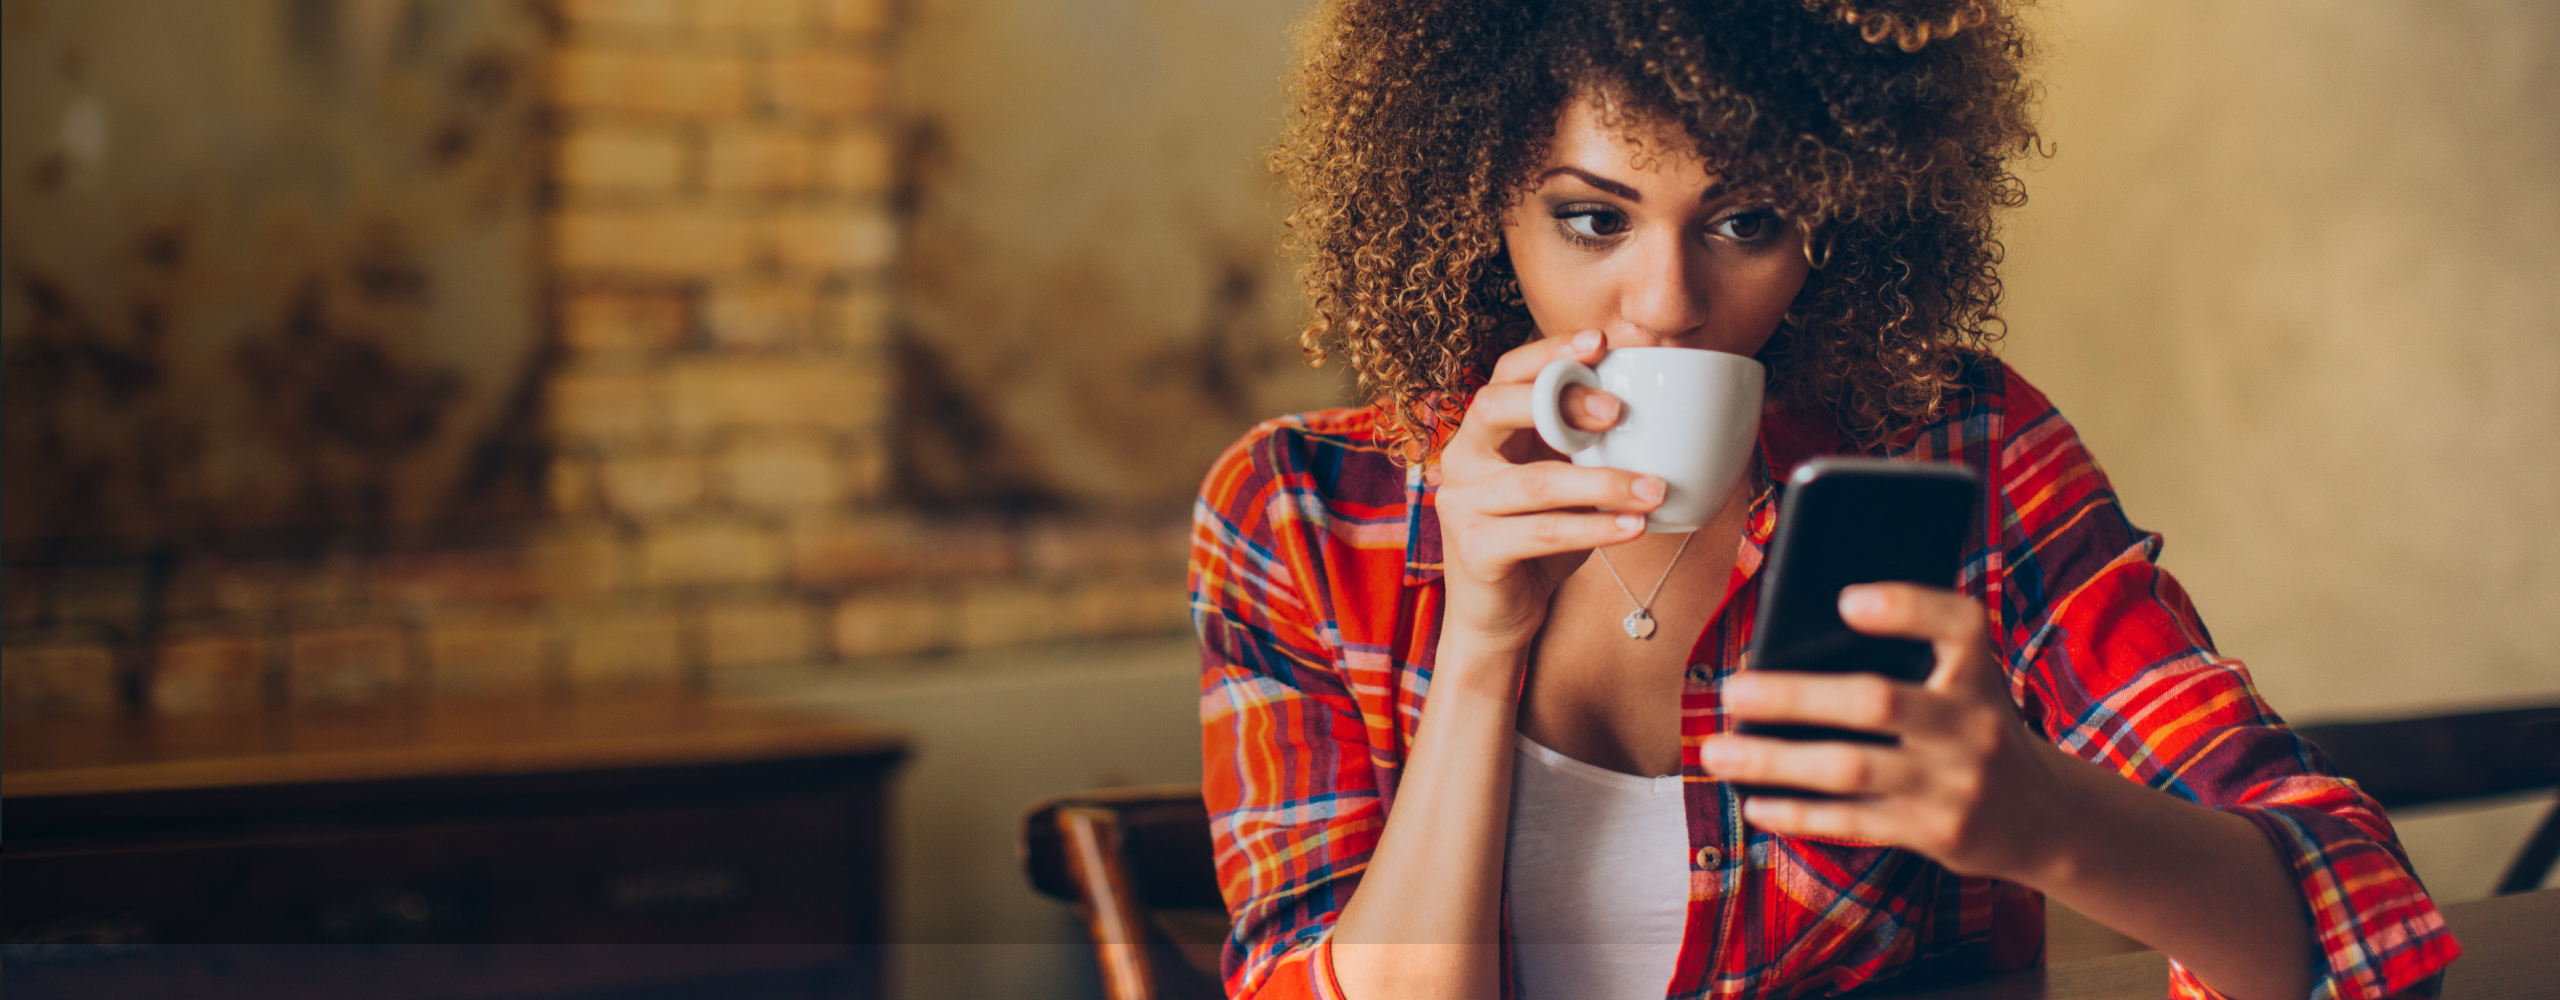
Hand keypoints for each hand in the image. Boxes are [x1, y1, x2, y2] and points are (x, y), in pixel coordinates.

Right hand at [1430, 330, 1665, 655]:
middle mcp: (1461, 459)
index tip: (1600, 341)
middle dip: (1562, 400)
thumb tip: (1656, 410)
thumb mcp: (1562, 484)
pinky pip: (1543, 532)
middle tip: (1620, 412)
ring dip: (1603, 482)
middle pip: (1496, 406)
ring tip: (1654, 488)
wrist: (1498, 618)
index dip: (1549, 352)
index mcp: (1483, 433)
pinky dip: (1594, 528)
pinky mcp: (1475, 550)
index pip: (1506, 374)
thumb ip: (1584, 448)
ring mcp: (1461, 505)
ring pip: (1536, 481)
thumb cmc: (1537, 543)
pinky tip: (1634, 527)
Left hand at [1698, 583, 2082, 881]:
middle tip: (1732, 689)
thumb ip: (1910, 656)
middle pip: (1878, 702)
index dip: (1905, 608)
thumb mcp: (1967, 682)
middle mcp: (1973, 725)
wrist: (2045, 816)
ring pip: (1851, 769)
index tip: (1846, 600)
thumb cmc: (1975, 726)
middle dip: (1797, 696)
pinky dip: (1798, 812)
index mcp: (1980, 671)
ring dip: (1776, 761)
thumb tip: (1792, 644)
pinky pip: (1853, 821)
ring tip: (1717, 751)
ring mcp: (1954, 784)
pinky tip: (1755, 802)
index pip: (1958, 624)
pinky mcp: (1935, 832)